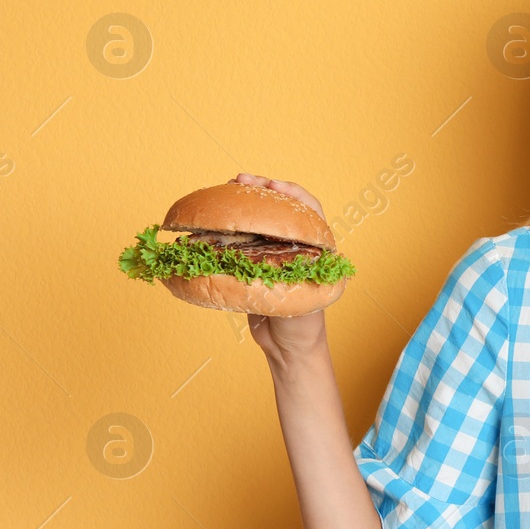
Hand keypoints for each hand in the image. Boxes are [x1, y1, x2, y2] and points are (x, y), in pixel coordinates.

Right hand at [229, 172, 330, 365]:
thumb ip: (285, 282)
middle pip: (280, 207)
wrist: (288, 348)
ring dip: (242, 202)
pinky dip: (227, 225)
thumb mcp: (300, 301)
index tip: (272, 185)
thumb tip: (258, 263)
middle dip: (260, 189)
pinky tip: (212, 219)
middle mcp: (297, 245)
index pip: (310, 210)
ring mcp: (275, 252)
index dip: (292, 194)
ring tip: (224, 189)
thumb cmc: (303, 326)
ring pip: (259, 218)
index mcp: (317, 249)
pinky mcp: (254, 262)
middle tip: (239, 180)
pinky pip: (241, 237)